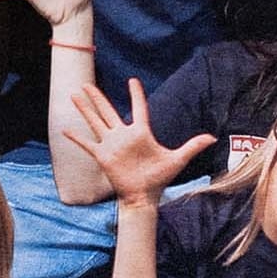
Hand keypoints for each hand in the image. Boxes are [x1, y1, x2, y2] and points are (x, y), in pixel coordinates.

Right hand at [68, 79, 213, 206]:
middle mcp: (123, 136)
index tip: (132, 81)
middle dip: (98, 98)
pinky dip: (75, 138)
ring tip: (74, 95)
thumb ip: (191, 146)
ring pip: (95, 122)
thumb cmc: (159, 179)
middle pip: (107, 111)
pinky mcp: (102, 156)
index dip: (135, 95)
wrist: (144, 196)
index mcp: (140, 133)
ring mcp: (111, 145)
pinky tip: (64, 130)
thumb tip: (212, 137)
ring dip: (84, 109)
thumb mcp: (176, 160)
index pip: (138, 109)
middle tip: (87, 84)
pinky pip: (86, 145)